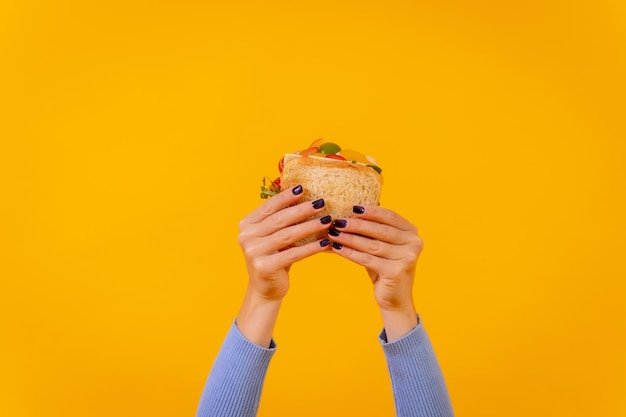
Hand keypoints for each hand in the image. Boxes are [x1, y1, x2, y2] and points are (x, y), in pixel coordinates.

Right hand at [236, 185, 331, 345]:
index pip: (269, 207)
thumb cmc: (274, 257)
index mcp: (246, 225)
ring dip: (309, 227)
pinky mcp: (264, 267)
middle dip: (302, 210)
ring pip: (287, 235)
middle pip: (279, 220)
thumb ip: (281, 219)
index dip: (286, 197)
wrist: (265, 289)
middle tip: (321, 203)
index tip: (303, 188)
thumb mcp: (273, 236)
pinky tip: (324, 242)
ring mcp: (253, 252)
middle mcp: (246, 237)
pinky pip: (293, 254)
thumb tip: (305, 197)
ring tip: (327, 220)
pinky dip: (310, 248)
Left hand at [328, 205, 423, 340]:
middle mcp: (414, 243)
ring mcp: (407, 257)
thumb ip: (374, 230)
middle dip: (356, 225)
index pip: (390, 216)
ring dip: (350, 238)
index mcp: (412, 232)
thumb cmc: (385, 268)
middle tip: (337, 220)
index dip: (371, 211)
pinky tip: (337, 247)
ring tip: (333, 233)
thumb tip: (350, 211)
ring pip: (372, 245)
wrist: (395, 299)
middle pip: (380, 230)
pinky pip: (367, 259)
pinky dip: (350, 253)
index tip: (352, 207)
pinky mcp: (396, 271)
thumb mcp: (383, 246)